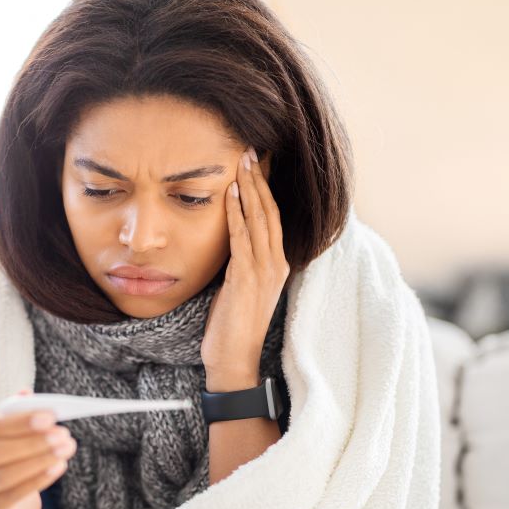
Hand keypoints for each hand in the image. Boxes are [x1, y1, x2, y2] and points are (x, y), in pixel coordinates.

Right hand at [0, 388, 77, 508]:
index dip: (20, 422)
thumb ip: (14, 413)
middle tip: (62, 434)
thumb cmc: (7, 459)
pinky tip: (59, 467)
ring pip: (6, 474)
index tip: (49, 417)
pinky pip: (16, 494)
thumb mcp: (8, 435)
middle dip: (33, 442)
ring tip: (66, 449)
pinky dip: (40, 479)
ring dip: (40, 460)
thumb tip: (25, 394)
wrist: (7, 505)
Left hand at [201, 146, 289, 388]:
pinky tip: (231, 194)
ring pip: (260, 220)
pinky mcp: (247, 279)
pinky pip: (242, 238)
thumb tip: (231, 235)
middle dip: (260, 179)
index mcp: (277, 264)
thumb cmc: (232, 323)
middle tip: (251, 151)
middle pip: (271, 212)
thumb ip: (241, 260)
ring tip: (243, 162)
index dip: (266, 189)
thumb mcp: (240, 284)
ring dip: (250, 188)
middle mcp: (276, 264)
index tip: (258, 163)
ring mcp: (264, 271)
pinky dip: (237, 214)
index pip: (274, 217)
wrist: (233, 358)